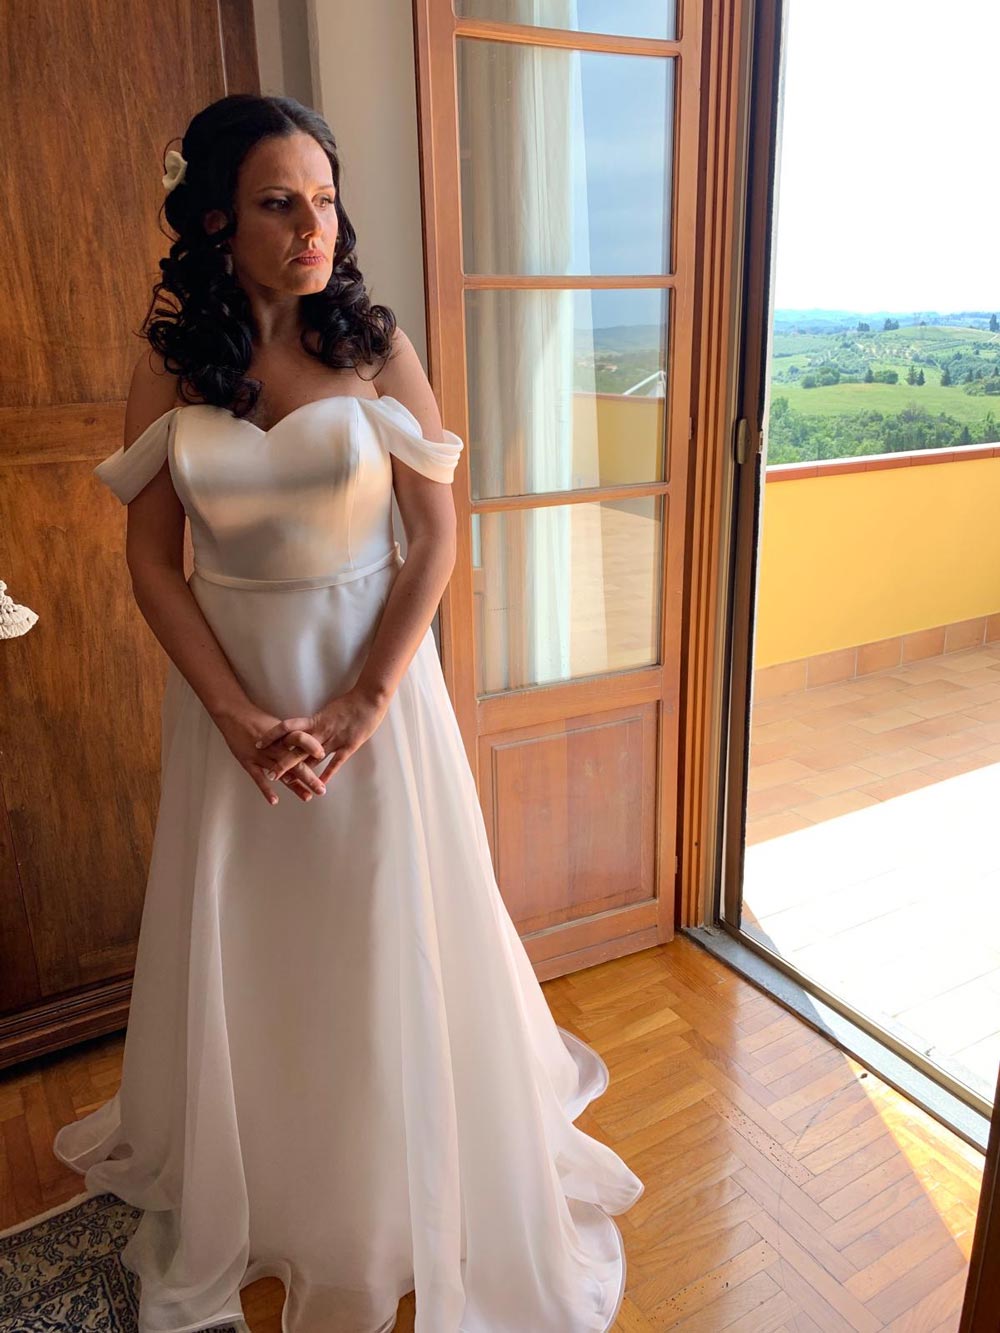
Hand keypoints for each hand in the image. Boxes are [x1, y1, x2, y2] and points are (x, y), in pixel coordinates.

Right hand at [213, 704, 328, 805]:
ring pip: (281, 773)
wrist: (234, 715)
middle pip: (295, 762)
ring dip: (295, 786)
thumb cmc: (258, 720)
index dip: (311, 748)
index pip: (301, 741)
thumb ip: (291, 737)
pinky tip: (274, 800)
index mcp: (283, 735)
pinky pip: (258, 778)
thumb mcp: (278, 726)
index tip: (323, 756)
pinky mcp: (248, 762)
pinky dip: (266, 789)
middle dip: (309, 777)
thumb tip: (308, 747)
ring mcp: (261, 755)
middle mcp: (274, 746)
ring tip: (307, 797)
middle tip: (322, 789)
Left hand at [254, 685, 390, 786]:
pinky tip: (319, 784)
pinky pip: (335, 763)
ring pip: (312, 758)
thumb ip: (318, 722)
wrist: (370, 698)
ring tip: (288, 782)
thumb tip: (306, 730)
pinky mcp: (348, 746)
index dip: (272, 735)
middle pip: (296, 748)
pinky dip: (326, 774)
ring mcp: (334, 739)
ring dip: (300, 771)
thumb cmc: (351, 702)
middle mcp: (321, 731)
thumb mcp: (329, 711)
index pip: (287, 727)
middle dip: (282, 762)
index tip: (259, 742)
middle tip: (269, 774)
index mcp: (315, 720)